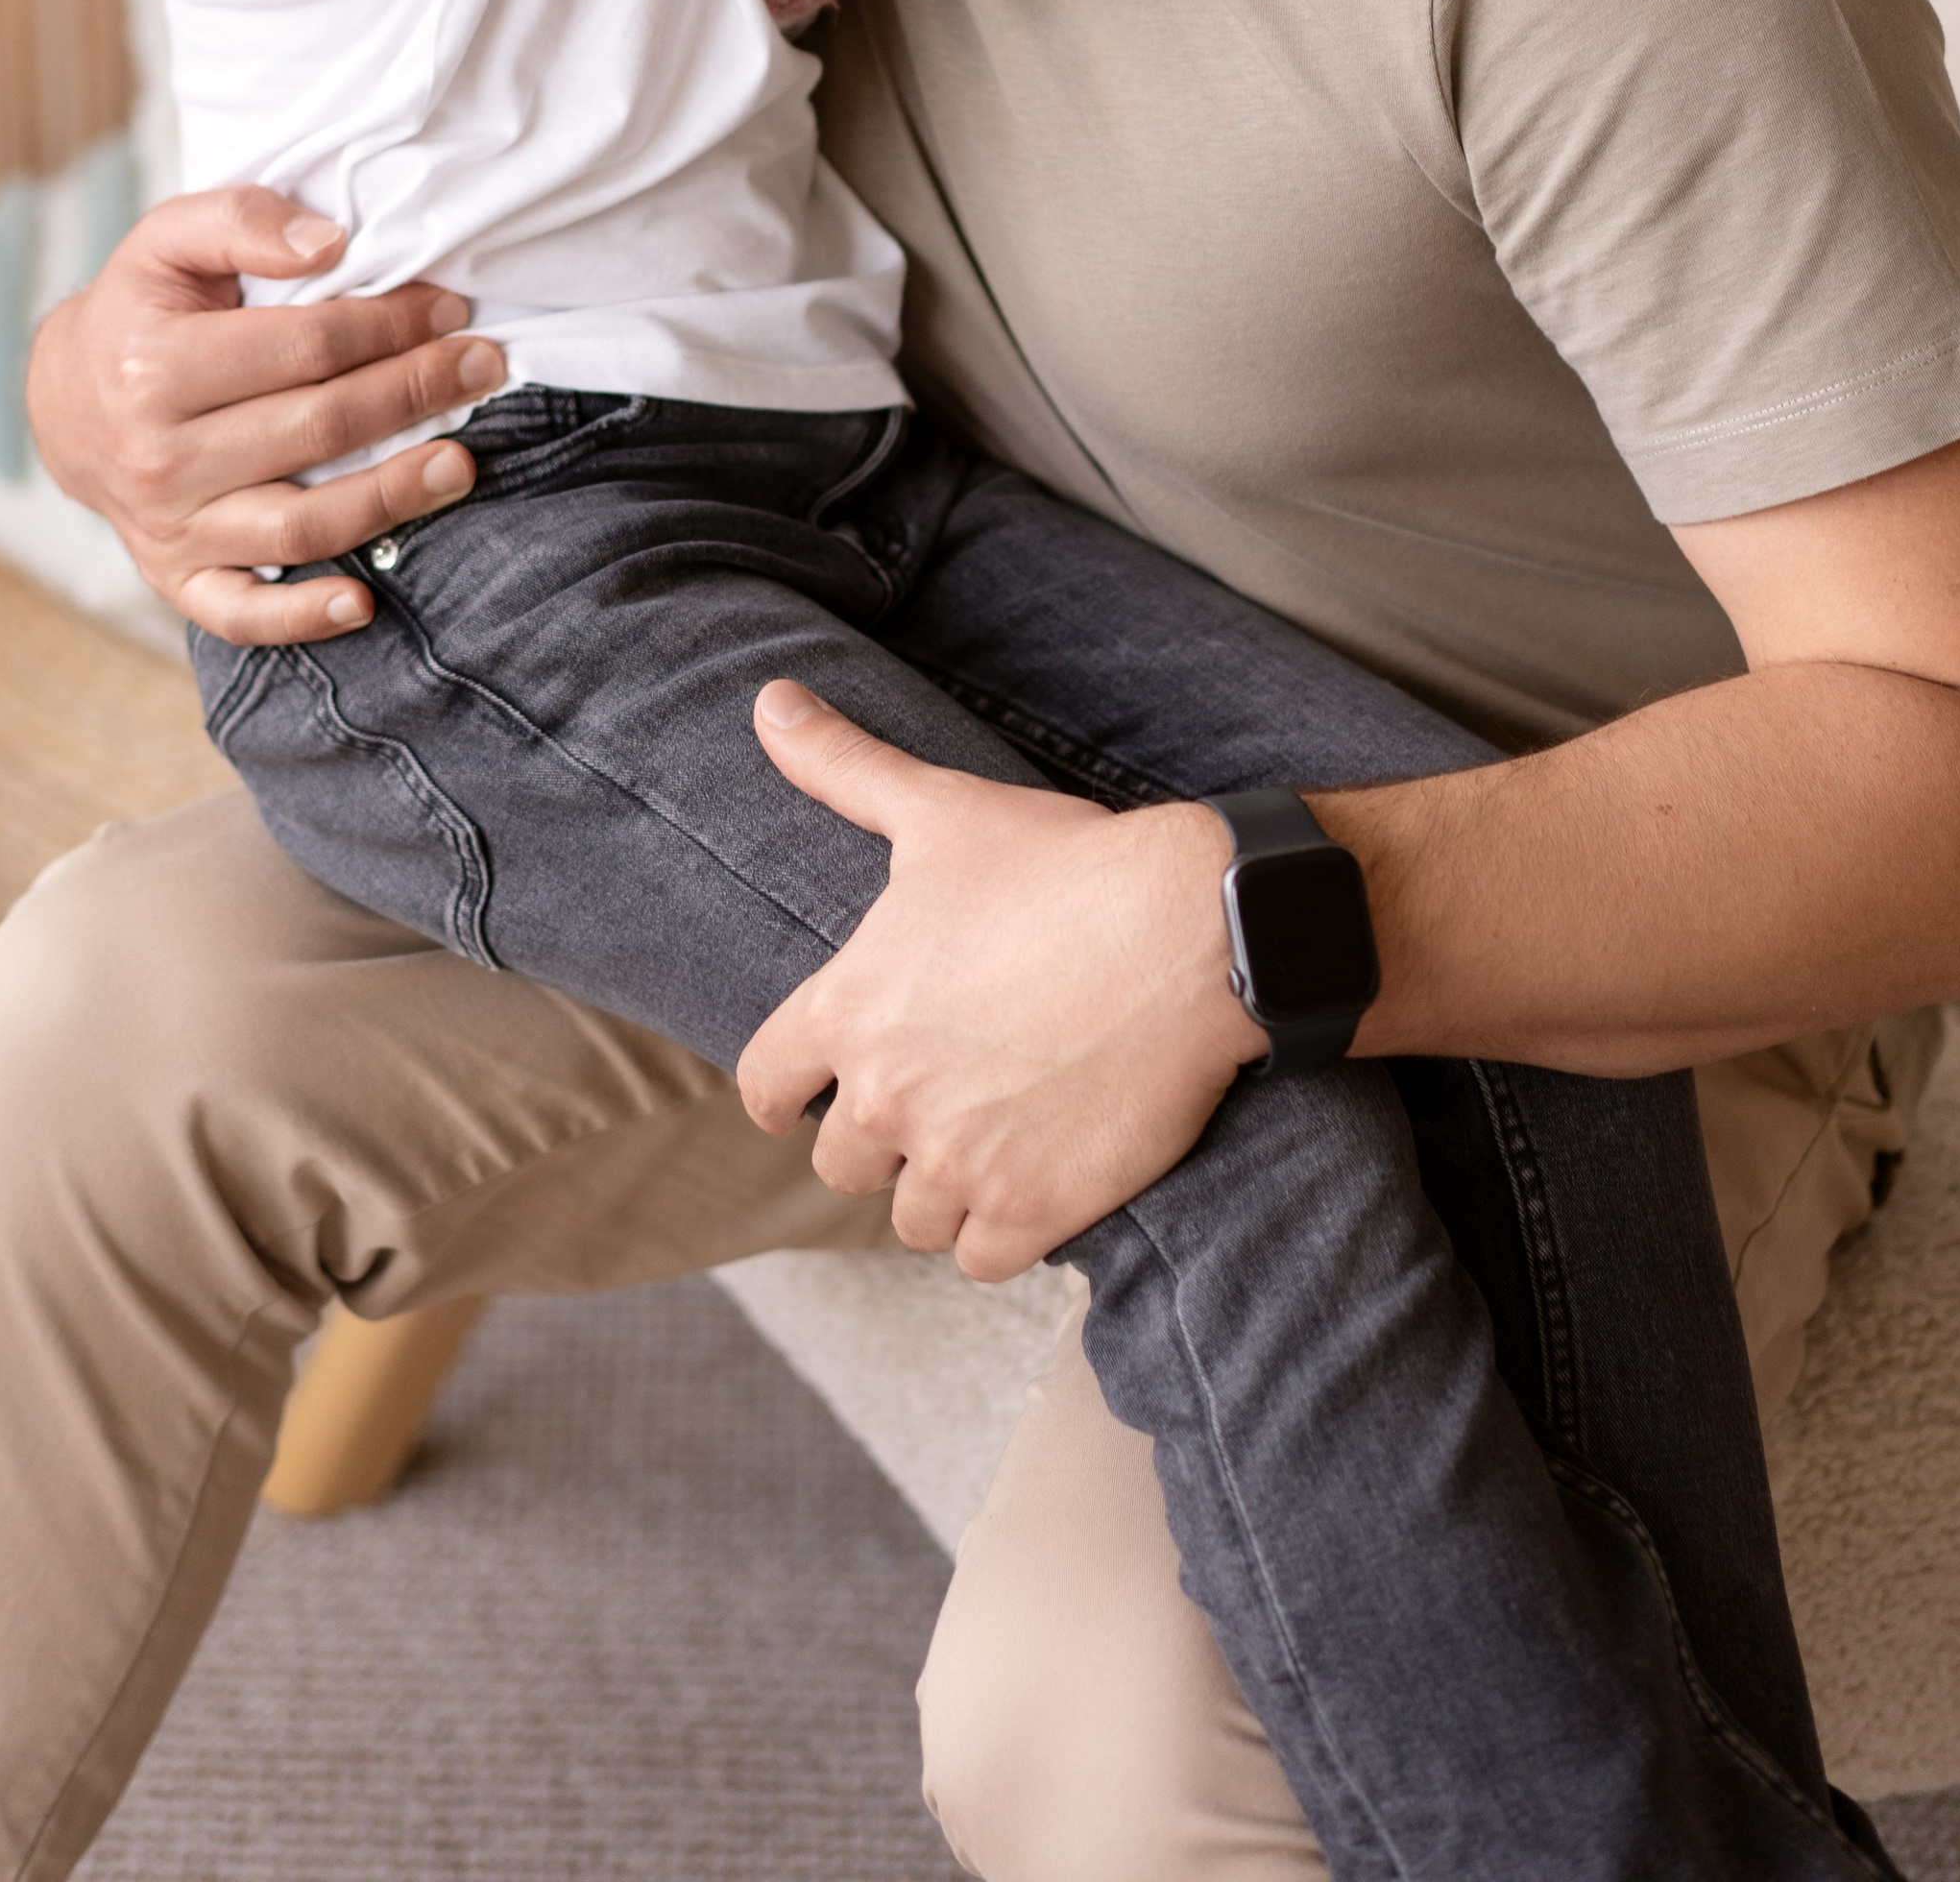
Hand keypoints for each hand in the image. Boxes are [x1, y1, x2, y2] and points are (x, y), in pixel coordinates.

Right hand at [25, 188, 505, 641]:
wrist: (65, 401)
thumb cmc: (139, 310)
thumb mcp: (168, 238)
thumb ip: (242, 219)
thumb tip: (329, 244)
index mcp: (154, 364)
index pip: (303, 347)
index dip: (389, 326)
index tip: (449, 310)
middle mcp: (158, 454)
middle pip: (317, 430)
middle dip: (414, 394)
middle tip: (484, 367)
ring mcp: (167, 525)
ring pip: (298, 525)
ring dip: (390, 498)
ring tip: (461, 465)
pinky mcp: (174, 577)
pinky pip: (240, 613)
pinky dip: (301, 617)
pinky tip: (363, 603)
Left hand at [735, 685, 1262, 1279]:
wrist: (1194, 935)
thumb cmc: (1064, 864)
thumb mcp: (938, 809)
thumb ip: (840, 764)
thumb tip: (767, 700)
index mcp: (849, 1009)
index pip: (765, 1084)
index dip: (784, 1090)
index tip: (804, 1096)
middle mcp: (887, 1097)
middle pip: (841, 1159)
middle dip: (880, 1134)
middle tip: (938, 1098)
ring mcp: (958, 1162)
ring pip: (912, 1215)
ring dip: (941, 1187)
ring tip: (990, 1138)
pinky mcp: (1031, 1211)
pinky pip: (981, 1258)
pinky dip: (1001, 1232)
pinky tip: (1034, 1183)